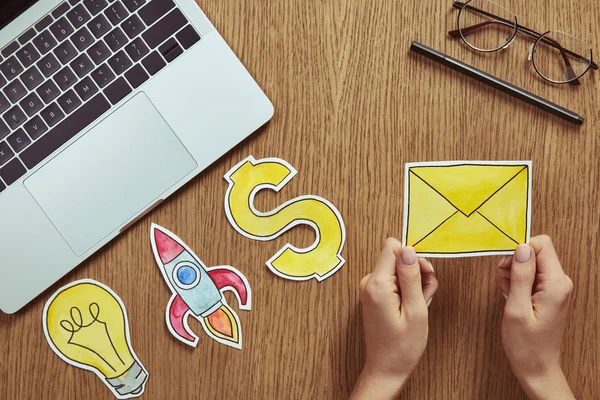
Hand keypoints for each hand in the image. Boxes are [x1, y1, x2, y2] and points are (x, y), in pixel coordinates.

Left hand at [350, 238, 437, 399]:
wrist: (386, 368)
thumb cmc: (402, 346)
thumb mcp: (415, 310)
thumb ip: (411, 277)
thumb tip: (408, 249)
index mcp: (377, 284)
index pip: (392, 246)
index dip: (412, 256)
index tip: (424, 274)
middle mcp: (369, 282)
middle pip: (398, 258)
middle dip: (417, 273)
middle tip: (425, 296)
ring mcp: (370, 288)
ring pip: (399, 270)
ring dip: (415, 284)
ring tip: (420, 306)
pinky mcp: (374, 293)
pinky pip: (394, 280)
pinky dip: (408, 291)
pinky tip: (413, 307)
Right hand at [496, 235, 574, 399]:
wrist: (536, 367)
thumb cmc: (526, 345)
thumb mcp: (516, 309)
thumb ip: (520, 276)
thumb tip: (521, 248)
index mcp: (556, 284)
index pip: (541, 244)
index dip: (519, 249)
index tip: (505, 265)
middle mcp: (560, 282)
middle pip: (534, 252)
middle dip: (513, 263)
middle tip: (504, 285)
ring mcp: (555, 287)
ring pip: (529, 263)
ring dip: (512, 274)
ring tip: (508, 295)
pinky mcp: (548, 292)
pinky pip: (530, 275)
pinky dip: (516, 282)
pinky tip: (512, 298)